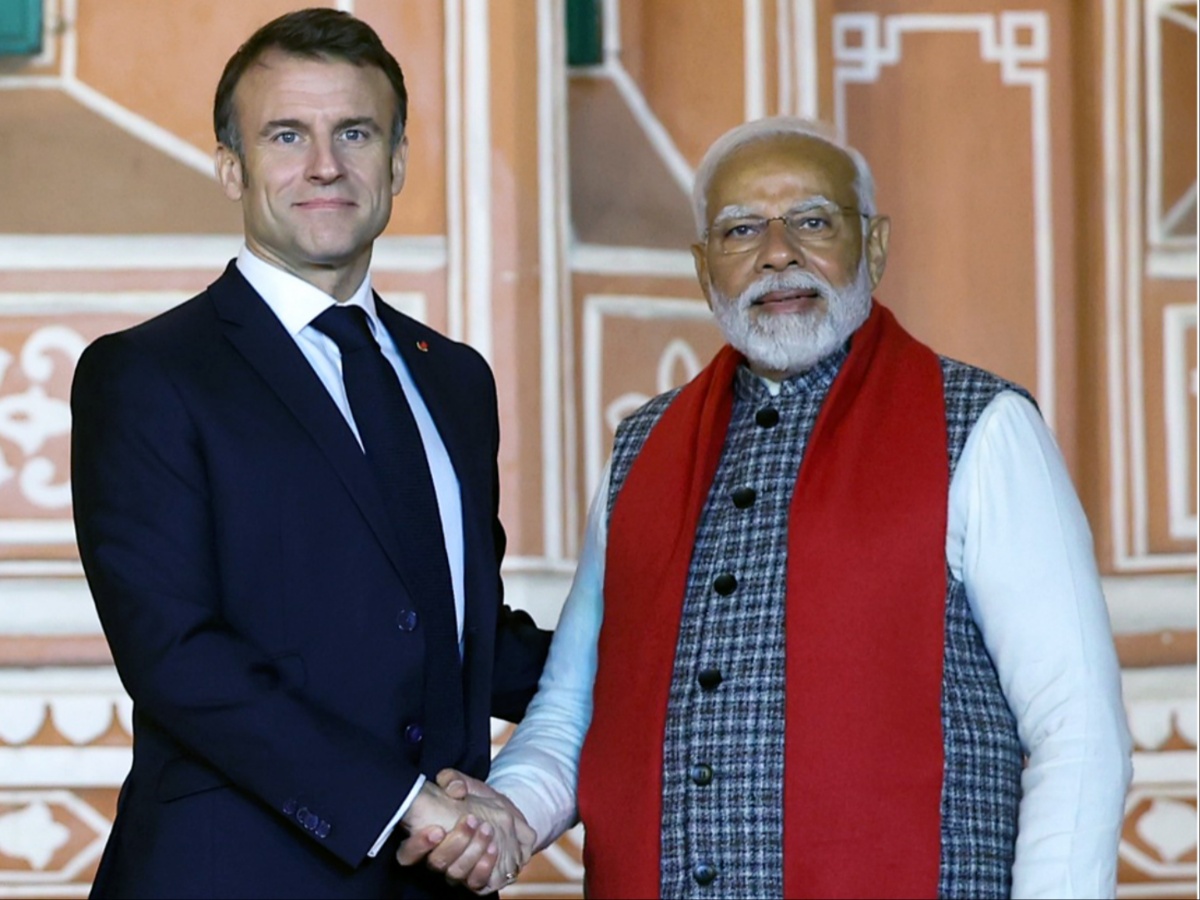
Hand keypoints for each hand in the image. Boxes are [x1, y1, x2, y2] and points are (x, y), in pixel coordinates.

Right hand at [396, 769, 534, 893]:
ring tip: (487, 829)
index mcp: (428, 839)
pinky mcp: (477, 880)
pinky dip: (484, 866)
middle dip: (455, 842)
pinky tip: (493, 848)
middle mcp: (439, 859)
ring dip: (472, 850)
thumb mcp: (468, 786)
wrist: (509, 819)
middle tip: (472, 820)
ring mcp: (457, 871)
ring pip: (455, 872)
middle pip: (436, 862)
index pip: (407, 854)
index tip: (437, 830)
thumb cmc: (480, 802)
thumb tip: (454, 789)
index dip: (417, 846)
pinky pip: (475, 882)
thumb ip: (454, 781)